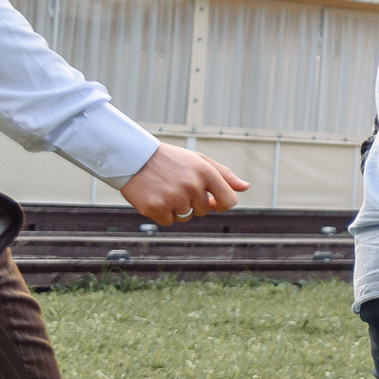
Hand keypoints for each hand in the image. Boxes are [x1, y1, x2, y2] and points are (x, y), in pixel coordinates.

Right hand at [117, 144, 248, 224]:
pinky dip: (163, 213)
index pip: (229, 201)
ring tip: (165, 190)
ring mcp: (174, 198)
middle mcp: (192, 186)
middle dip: (194, 202)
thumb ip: (223, 175)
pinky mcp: (156, 208)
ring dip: (178, 208)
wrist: (134, 157)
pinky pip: (169, 221)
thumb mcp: (199, 160)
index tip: (213, 201)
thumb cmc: (170, 160)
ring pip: (186, 217)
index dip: (222, 204)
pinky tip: (155, 197)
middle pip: (205, 210)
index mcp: (206, 172)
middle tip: (177, 185)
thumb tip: (245, 187)